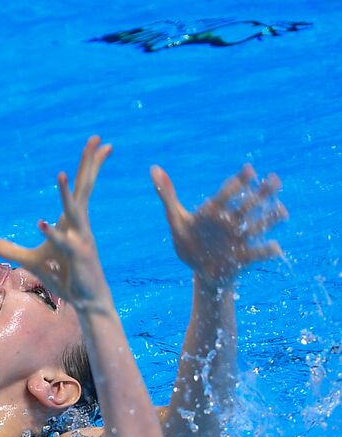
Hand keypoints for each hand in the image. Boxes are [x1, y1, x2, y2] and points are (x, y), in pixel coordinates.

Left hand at [0, 135, 113, 311]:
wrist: (87, 300)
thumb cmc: (64, 276)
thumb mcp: (31, 261)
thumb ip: (11, 249)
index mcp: (73, 221)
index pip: (81, 187)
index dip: (88, 165)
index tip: (98, 142)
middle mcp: (80, 225)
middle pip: (85, 189)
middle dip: (89, 164)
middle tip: (98, 138)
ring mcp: (80, 240)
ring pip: (73, 211)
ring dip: (66, 194)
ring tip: (60, 173)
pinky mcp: (76, 257)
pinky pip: (62, 242)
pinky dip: (51, 233)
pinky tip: (40, 223)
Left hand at [152, 164, 285, 286]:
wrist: (198, 269)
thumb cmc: (188, 240)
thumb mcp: (175, 220)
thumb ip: (166, 195)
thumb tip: (154, 168)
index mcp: (215, 211)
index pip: (227, 193)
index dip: (238, 182)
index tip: (249, 169)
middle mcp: (232, 221)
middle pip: (249, 205)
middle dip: (262, 194)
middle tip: (275, 180)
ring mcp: (240, 239)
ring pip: (259, 226)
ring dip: (271, 218)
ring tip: (282, 211)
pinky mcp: (243, 258)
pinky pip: (258, 254)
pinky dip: (267, 251)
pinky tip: (276, 248)